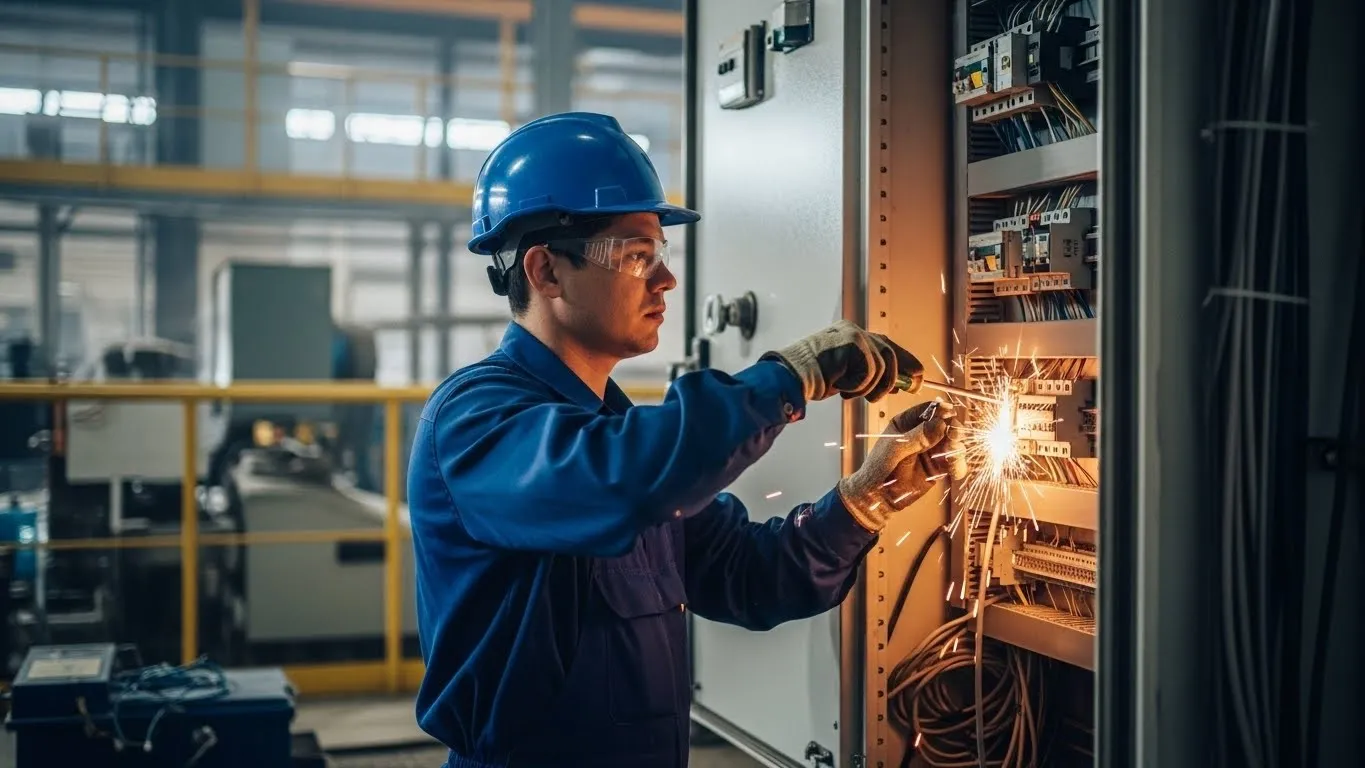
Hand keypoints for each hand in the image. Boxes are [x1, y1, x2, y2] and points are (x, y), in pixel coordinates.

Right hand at [761, 320, 924, 402]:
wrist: (789, 376)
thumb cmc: (812, 379)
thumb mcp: (846, 374)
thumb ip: (869, 373)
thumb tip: (898, 384)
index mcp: (852, 335)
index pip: (888, 346)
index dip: (906, 364)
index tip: (916, 380)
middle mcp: (855, 330)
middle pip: (891, 354)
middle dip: (896, 378)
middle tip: (895, 392)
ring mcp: (854, 334)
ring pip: (882, 366)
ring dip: (868, 387)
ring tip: (847, 391)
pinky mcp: (853, 342)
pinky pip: (870, 371)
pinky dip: (857, 386)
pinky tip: (839, 385)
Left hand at [836, 402, 967, 531]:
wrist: (877, 496)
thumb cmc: (879, 468)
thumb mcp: (896, 449)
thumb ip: (917, 437)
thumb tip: (941, 423)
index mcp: (907, 422)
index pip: (928, 410)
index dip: (941, 410)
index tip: (950, 412)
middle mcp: (922, 433)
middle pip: (946, 424)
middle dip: (953, 429)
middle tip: (954, 436)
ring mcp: (932, 450)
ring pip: (953, 443)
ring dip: (957, 448)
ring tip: (952, 455)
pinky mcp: (938, 467)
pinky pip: (954, 463)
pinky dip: (958, 465)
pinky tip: (954, 471)